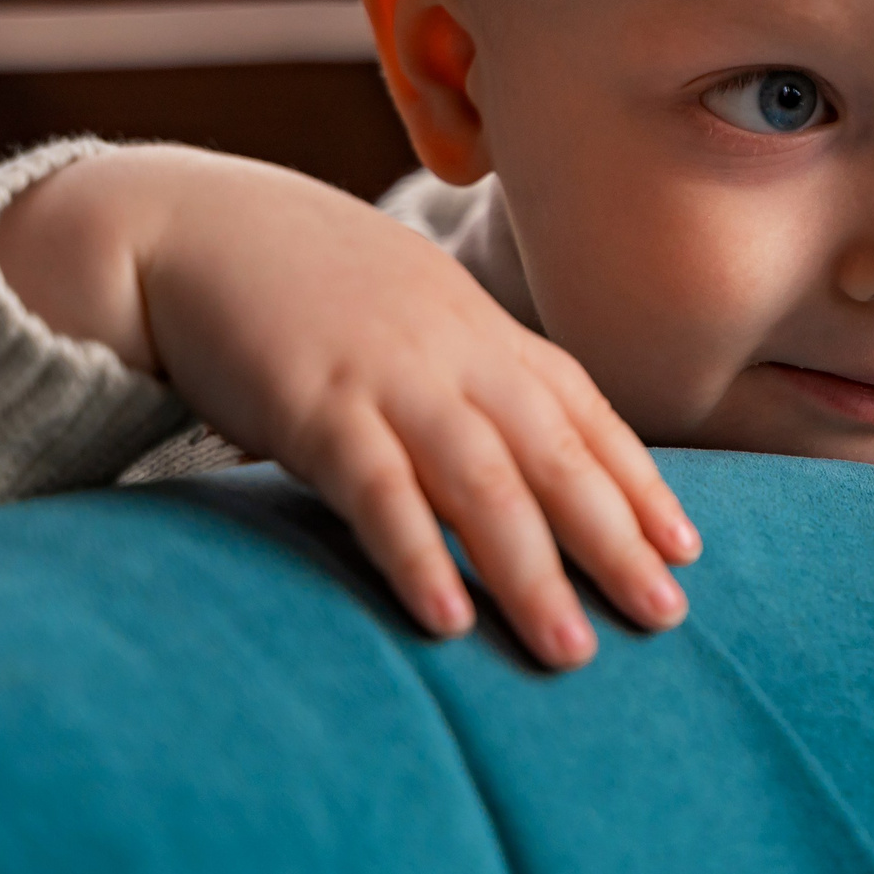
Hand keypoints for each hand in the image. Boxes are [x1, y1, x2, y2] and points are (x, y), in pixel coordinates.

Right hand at [0, 146, 700, 668]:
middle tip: (665, 616)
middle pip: (554, 454)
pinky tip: (448, 617)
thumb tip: (523, 448)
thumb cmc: (307, 284)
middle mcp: (452, 353)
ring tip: (570, 649)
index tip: (684, 549)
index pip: (582, 411)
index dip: (637, 481)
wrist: (189, 224)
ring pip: (482, 481)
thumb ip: (467, 371)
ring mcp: (387, 376)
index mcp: (479, 332)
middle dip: (615, 540)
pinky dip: (418, 552)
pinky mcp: (312, 404)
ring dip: (531, 571)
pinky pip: (377, 488)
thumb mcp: (411, 314)